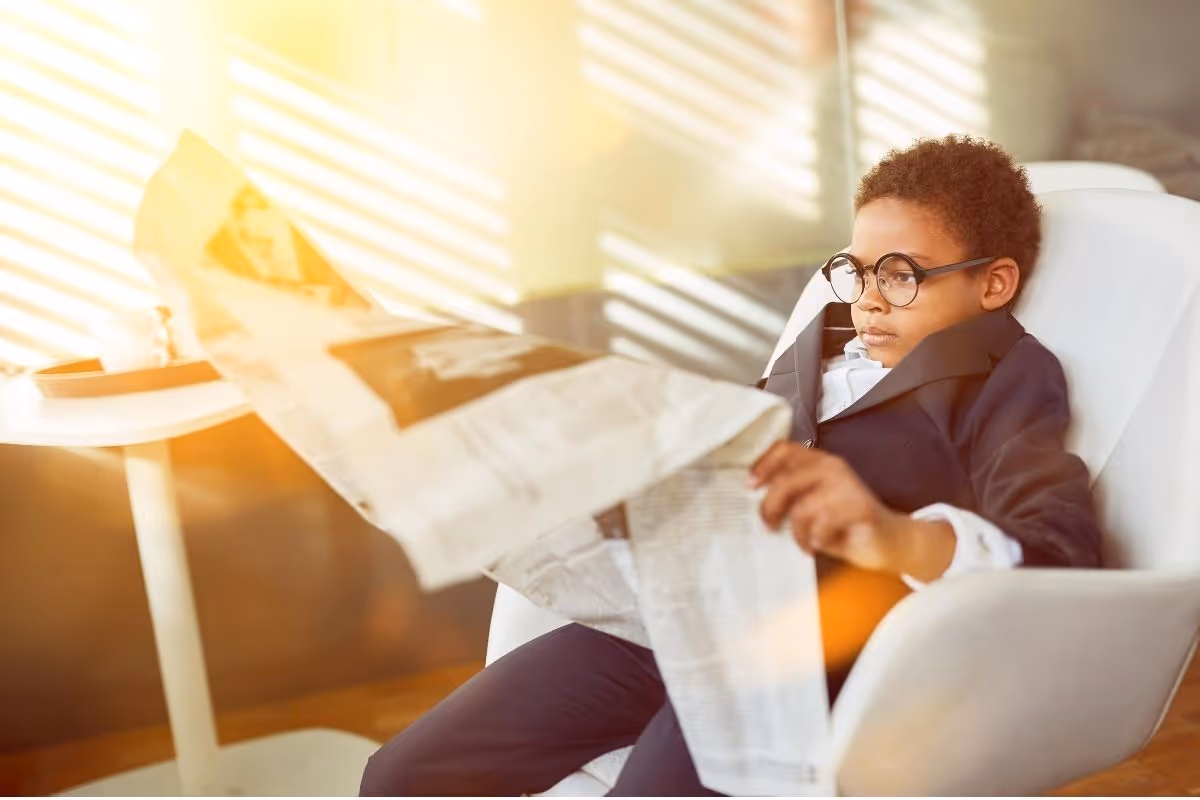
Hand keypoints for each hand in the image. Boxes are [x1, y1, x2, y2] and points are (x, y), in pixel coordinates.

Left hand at [749, 441, 954, 577]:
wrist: (891, 541)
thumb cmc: (846, 525)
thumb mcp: (813, 506)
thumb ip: (791, 497)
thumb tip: (754, 501)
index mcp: (820, 463)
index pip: (784, 450)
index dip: (762, 465)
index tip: (750, 485)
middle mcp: (833, 468)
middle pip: (785, 481)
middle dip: (769, 508)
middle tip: (769, 526)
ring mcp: (847, 486)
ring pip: (802, 507)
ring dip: (797, 532)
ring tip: (803, 542)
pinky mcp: (859, 508)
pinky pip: (822, 525)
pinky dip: (814, 539)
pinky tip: (818, 544)